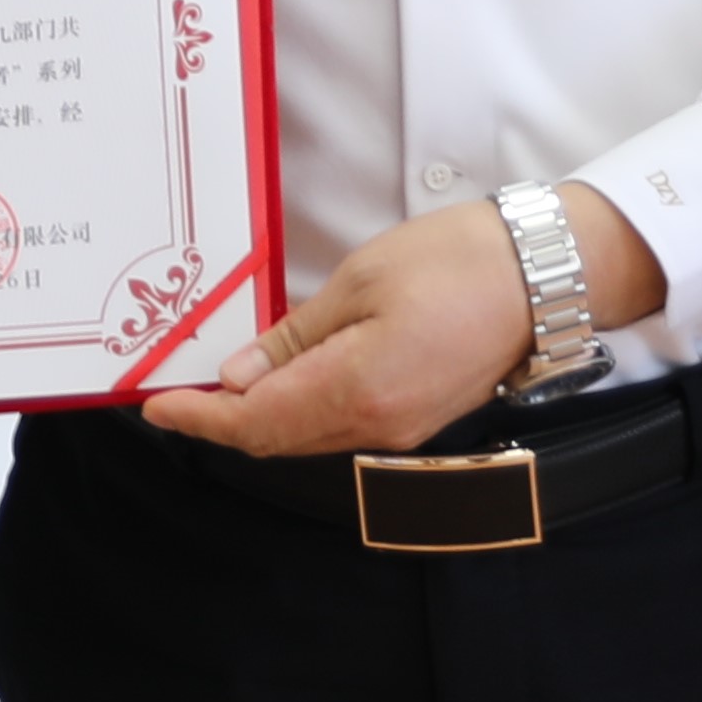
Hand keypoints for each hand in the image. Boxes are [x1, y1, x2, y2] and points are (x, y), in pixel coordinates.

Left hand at [136, 184, 658, 462]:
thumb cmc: (458, 262)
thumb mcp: (360, 282)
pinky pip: (340, 430)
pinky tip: (277, 386)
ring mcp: (402, 430)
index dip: (199, 419)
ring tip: (212, 389)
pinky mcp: (417, 418)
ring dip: (256, 421)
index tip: (154, 405)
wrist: (547, 275)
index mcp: (357, 391)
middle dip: (219, 423)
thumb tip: (238, 377)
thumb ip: (296, 337)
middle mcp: (377, 426)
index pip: (255, 422)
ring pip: (307, 438)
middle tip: (172, 393)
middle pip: (276, 439)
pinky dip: (297, 415)